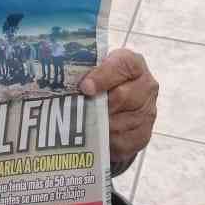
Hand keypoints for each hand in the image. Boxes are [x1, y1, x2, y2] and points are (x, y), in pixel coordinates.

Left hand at [79, 49, 157, 168]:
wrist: (116, 105)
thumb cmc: (100, 83)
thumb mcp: (94, 70)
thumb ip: (82, 71)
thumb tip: (57, 78)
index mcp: (134, 64)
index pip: (123, 65)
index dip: (103, 76)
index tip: (84, 87)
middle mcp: (146, 86)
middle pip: (123, 96)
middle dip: (99, 104)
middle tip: (80, 109)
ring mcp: (148, 111)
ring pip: (122, 122)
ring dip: (100, 124)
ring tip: (83, 123)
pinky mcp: (143, 134)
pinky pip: (124, 141)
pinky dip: (106, 140)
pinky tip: (95, 137)